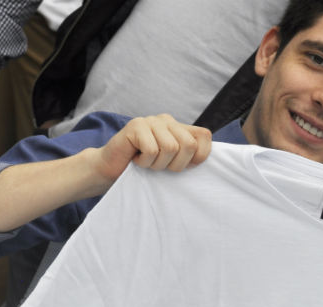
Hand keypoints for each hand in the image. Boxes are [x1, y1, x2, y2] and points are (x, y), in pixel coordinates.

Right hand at [92, 114, 212, 188]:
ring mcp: (151, 121)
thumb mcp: (172, 164)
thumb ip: (189, 158)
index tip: (184, 167)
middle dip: (176, 165)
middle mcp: (167, 121)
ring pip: (170, 148)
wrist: (111, 170)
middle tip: (161, 167)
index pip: (205, 136)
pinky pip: (152, 150)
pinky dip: (145, 162)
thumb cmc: (144, 169)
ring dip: (158, 165)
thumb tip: (211, 161)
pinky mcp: (136, 125)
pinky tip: (136, 159)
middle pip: (189, 144)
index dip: (199, 156)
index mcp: (179, 128)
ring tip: (147, 163)